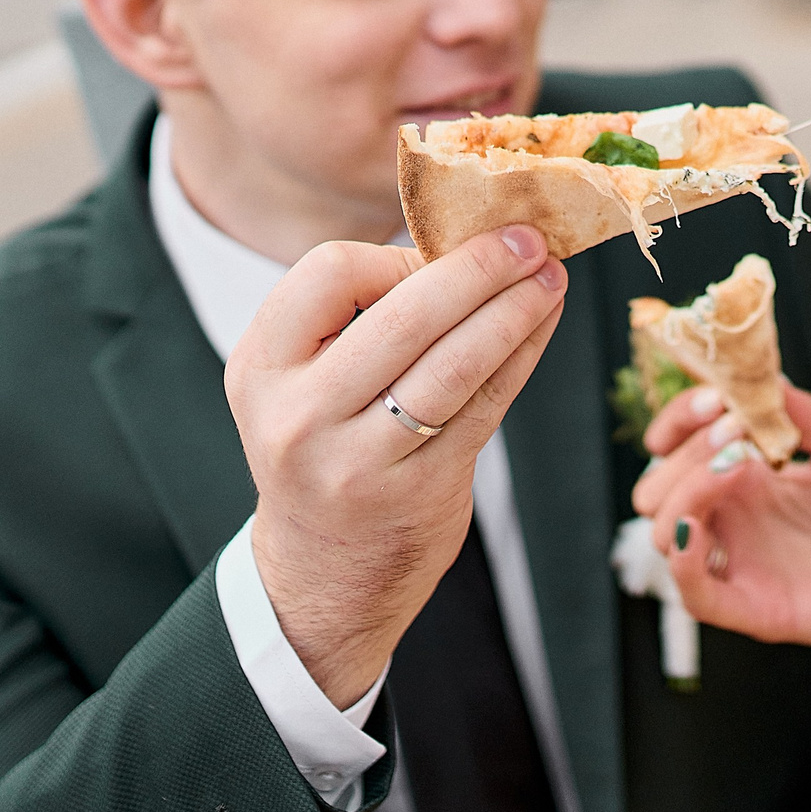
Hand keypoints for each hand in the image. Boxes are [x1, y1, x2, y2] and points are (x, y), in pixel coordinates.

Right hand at [227, 227, 565, 703]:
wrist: (322, 574)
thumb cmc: (324, 451)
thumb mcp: (302, 385)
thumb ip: (358, 321)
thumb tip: (463, 239)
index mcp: (259, 369)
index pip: (329, 273)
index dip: (394, 255)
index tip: (436, 252)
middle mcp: (301, 416)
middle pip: (405, 316)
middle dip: (476, 267)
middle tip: (527, 237)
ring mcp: (361, 461)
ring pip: (456, 362)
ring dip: (515, 308)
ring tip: (551, 275)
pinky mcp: (422, 490)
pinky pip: (487, 403)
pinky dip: (523, 353)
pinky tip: (543, 321)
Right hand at [630, 382, 810, 656]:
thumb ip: (807, 414)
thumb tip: (764, 378)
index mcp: (747, 476)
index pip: (678, 446)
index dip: (680, 419)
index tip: (711, 398)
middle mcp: (733, 518)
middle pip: (659, 486)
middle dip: (684, 451)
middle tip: (732, 433)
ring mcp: (739, 562)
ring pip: (663, 532)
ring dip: (684, 492)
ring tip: (735, 466)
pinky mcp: (754, 606)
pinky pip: (695, 593)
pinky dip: (683, 559)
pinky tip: (699, 525)